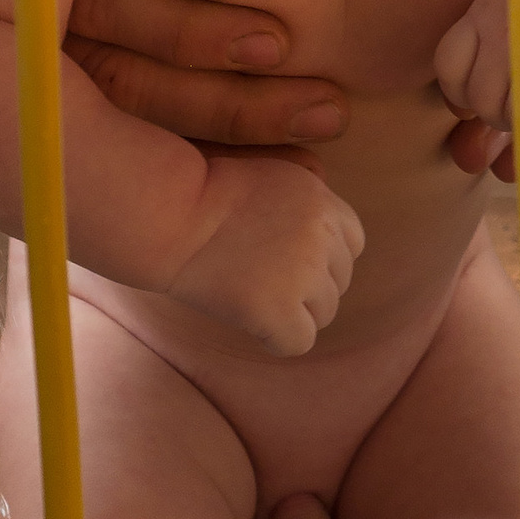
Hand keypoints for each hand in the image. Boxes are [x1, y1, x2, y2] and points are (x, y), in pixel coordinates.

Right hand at [165, 152, 364, 356]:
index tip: (286, 260)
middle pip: (340, 280)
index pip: (352, 242)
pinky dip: (276, 339)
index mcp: (321, 197)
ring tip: (251, 297)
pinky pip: (299, 341)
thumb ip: (303, 204)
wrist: (167, 214)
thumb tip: (325, 247)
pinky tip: (248, 320)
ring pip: (325, 313)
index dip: (322, 256)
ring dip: (293, 313)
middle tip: (261, 280)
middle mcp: (322, 232)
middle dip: (308, 286)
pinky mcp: (280, 308)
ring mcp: (304, 271)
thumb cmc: (201, 195)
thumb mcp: (266, 176)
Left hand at [436, 0, 519, 180]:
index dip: (466, 92)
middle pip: (479, 98)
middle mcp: (511, 22)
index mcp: (487, 8)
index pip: (449, 66)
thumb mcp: (517, 51)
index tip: (494, 90)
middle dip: (502, 112)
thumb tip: (468, 162)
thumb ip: (483, 105)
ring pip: (512, 118)